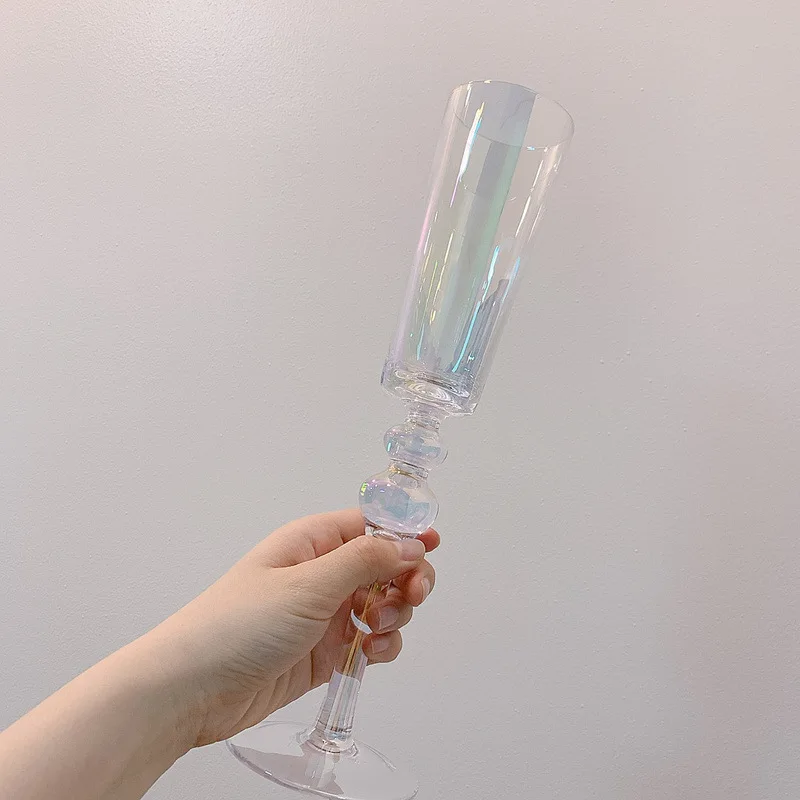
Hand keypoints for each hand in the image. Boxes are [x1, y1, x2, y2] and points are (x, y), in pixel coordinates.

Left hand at [146, 509, 438, 748]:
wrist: (193, 689)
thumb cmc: (238, 625)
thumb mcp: (307, 585)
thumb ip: (365, 561)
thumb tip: (410, 544)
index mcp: (313, 543)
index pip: (371, 525)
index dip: (404, 532)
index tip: (433, 545)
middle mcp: (322, 573)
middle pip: (385, 565)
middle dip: (406, 578)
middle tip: (411, 596)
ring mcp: (326, 613)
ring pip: (383, 603)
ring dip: (395, 615)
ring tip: (377, 630)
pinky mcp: (326, 650)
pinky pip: (371, 639)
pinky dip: (382, 645)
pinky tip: (372, 653)